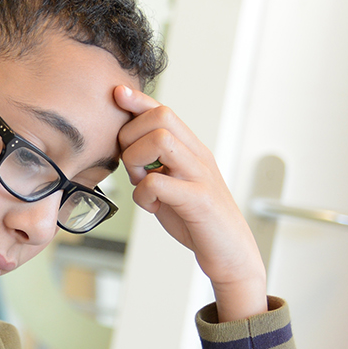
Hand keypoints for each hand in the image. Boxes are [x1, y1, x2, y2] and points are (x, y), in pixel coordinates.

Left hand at [113, 85, 269, 321]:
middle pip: (161, 117)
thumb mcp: (173, 186)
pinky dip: (144, 195)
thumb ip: (154, 167)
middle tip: (132, 166)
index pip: (164, 111)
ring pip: (161, 140)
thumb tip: (125, 153)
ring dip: (137, 160)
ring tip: (142, 183)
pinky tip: (153, 207)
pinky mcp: (200, 200)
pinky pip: (159, 182)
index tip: (117, 93)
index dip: (139, 100)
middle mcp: (198, 157)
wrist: (230, 255)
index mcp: (192, 150)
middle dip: (132, 135)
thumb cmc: (197, 221)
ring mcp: (200, 176)